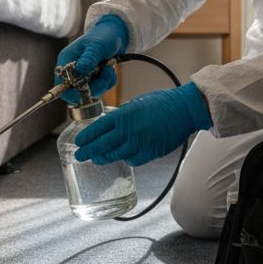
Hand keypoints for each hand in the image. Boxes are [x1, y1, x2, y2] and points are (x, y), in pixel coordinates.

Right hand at [55, 15, 128, 102]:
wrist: (115, 34)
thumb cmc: (103, 36)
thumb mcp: (96, 46)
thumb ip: (88, 58)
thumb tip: (79, 71)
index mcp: (66, 61)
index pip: (61, 86)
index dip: (72, 93)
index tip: (87, 91)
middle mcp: (72, 71)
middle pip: (78, 92)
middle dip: (95, 87)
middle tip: (106, 72)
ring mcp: (83, 75)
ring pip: (91, 92)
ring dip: (104, 82)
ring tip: (109, 67)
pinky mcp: (93, 78)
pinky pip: (101, 88)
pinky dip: (108, 82)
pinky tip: (110, 69)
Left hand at [74, 82, 212, 166]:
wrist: (184, 110)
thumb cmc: (162, 103)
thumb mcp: (136, 103)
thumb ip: (122, 115)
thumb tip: (110, 125)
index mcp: (124, 115)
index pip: (98, 128)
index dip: (86, 137)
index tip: (78, 141)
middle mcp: (129, 130)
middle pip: (102, 145)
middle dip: (88, 152)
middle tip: (79, 156)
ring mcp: (140, 143)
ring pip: (116, 155)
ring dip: (104, 158)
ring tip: (97, 158)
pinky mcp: (150, 152)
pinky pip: (133, 160)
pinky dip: (126, 159)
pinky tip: (123, 156)